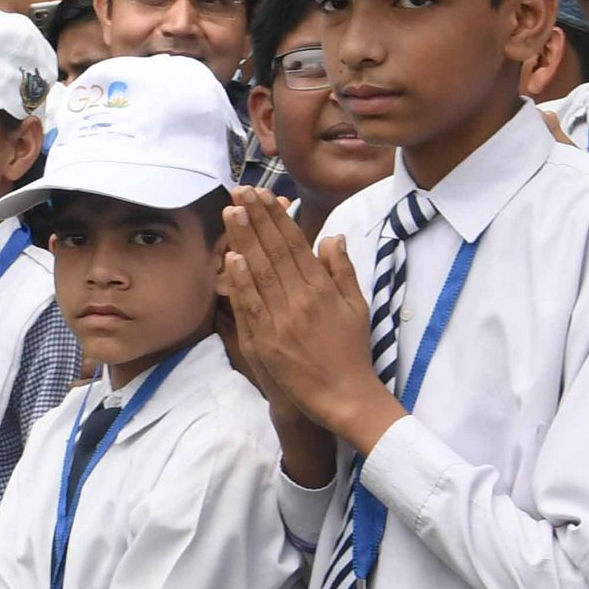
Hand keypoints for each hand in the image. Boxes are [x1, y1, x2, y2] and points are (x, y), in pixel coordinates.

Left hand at [220, 188, 394, 449]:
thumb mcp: (357, 306)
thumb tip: (332, 236)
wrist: (345, 396)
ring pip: (260, 272)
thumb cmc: (352, 351)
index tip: (265, 195)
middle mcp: (302, 299)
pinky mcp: (268, 341)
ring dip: (245, 240)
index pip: (296, 244)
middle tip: (241, 191)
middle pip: (275, 251)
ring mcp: (283, 319)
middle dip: (257, 218)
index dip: (278, 217)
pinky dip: (241, 281)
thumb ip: (342, 270)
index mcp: (323, 288)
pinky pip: (251, 306)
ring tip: (232, 211)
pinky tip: (232, 257)